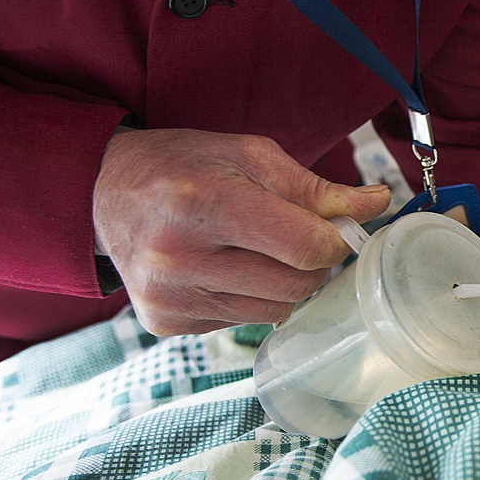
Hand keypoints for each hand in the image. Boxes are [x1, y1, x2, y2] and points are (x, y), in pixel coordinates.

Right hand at [93, 128, 390, 334]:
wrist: (101, 193)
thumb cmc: (185, 166)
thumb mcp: (249, 156)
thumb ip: (316, 188)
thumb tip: (377, 203)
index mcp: (203, 202)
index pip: (306, 247)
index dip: (334, 240)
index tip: (331, 229)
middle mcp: (180, 256)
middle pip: (296, 285)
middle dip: (313, 263)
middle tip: (294, 237)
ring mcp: (169, 296)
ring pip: (276, 311)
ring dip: (284, 284)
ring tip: (254, 250)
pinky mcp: (165, 323)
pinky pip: (241, 322)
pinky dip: (248, 298)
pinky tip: (222, 269)